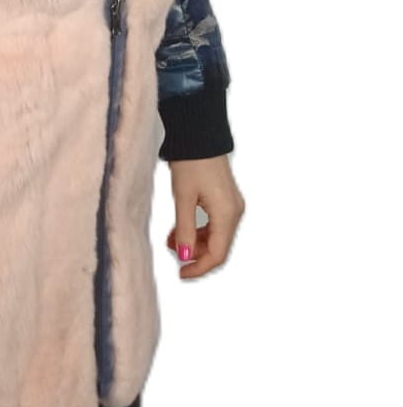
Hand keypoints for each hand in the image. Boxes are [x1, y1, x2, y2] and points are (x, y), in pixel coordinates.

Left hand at [165, 155, 244, 279]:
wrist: (199, 134)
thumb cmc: (191, 162)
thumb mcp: (183, 198)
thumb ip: (184, 229)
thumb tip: (183, 255)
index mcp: (227, 213)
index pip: (218, 254)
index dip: (199, 268)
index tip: (181, 273)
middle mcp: (234, 211)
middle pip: (218, 246)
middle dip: (195, 253)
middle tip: (171, 250)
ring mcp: (232, 205)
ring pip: (215, 236)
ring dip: (194, 241)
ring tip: (171, 238)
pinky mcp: (225, 199)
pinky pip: (214, 223)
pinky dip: (198, 229)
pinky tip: (179, 228)